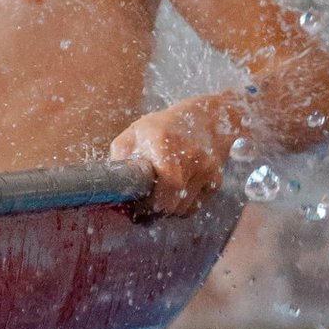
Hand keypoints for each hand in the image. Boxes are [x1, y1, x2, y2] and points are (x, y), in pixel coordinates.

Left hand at [109, 94, 241, 215]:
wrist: (206, 119)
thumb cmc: (163, 127)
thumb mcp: (135, 132)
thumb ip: (121, 157)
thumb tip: (113, 186)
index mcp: (165, 142)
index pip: (167, 185)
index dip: (149, 203)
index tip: (137, 205)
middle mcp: (191, 157)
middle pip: (173, 203)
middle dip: (155, 210)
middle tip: (143, 206)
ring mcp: (207, 170)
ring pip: (183, 210)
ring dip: (168, 209)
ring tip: (158, 195)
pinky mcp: (216, 181)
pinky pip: (195, 207)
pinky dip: (182, 206)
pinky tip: (174, 192)